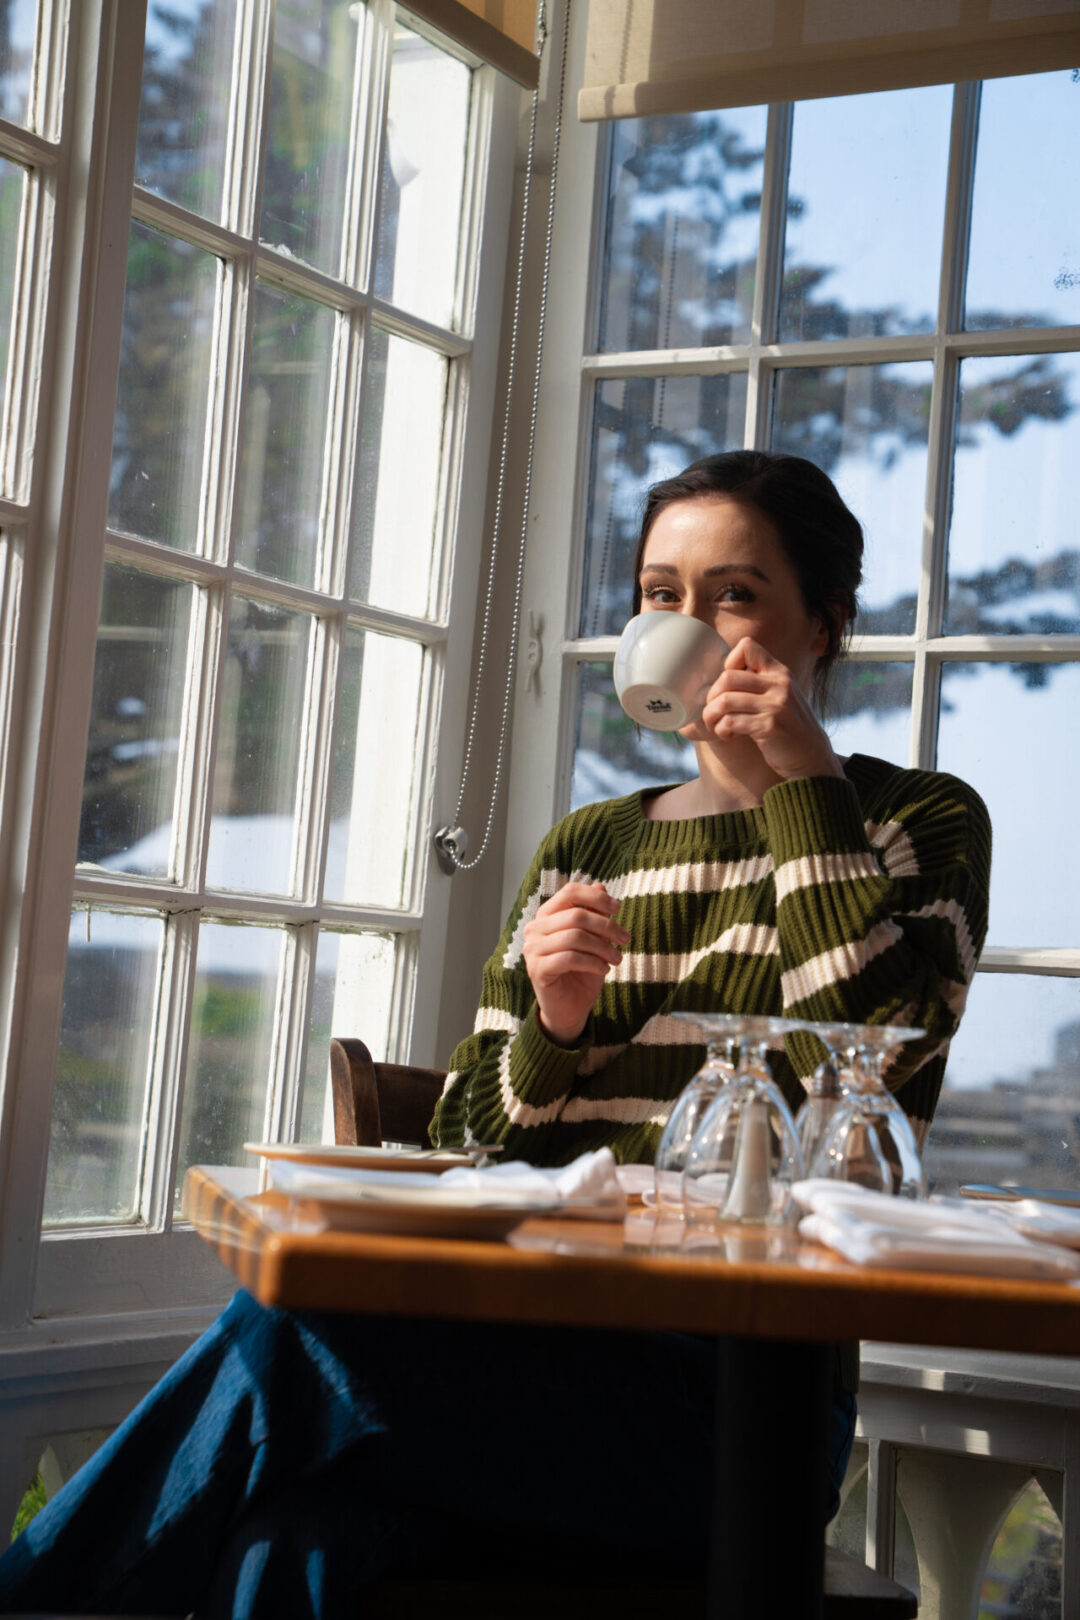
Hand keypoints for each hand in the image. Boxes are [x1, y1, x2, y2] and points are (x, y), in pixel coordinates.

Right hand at [522, 881, 628, 1046]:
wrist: (570, 1008)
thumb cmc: (582, 971)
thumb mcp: (594, 939)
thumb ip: (594, 913)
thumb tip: (600, 885)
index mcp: (546, 916)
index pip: (569, 892)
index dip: (596, 897)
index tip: (618, 908)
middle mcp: (534, 929)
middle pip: (576, 916)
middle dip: (607, 926)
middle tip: (626, 939)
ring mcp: (533, 950)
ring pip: (574, 937)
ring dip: (603, 947)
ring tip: (617, 958)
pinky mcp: (537, 970)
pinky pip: (570, 958)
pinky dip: (593, 962)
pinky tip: (605, 969)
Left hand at [701, 637, 843, 780]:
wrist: (812, 757)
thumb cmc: (787, 727)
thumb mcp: (780, 696)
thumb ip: (758, 684)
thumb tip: (715, 682)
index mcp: (779, 672)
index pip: (747, 646)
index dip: (729, 663)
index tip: (730, 686)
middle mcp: (779, 684)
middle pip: (727, 677)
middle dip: (711, 697)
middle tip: (714, 713)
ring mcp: (776, 705)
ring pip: (724, 701)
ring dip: (711, 716)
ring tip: (716, 726)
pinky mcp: (769, 727)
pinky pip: (730, 722)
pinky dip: (721, 730)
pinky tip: (727, 736)